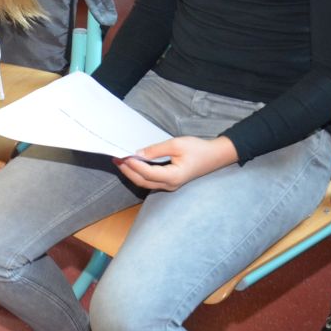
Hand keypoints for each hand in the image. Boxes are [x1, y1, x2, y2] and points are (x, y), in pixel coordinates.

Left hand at [114, 135, 238, 191]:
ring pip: (145, 183)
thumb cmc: (198, 149)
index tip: (121, 156)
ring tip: (120, 161)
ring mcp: (169, 185)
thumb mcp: (177, 145)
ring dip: (131, 173)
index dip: (132, 165)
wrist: (215, 156)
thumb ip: (156, 150)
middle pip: (143, 181)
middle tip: (115, 159)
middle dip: (127, 171)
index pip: (147, 173)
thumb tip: (138, 154)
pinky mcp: (169, 182)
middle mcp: (170, 185)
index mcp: (173, 177)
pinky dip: (139, 173)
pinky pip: (150, 181)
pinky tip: (133, 164)